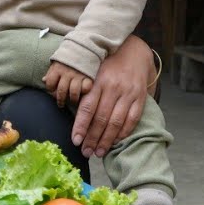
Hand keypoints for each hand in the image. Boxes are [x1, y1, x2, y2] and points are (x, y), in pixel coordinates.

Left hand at [42, 61, 90, 107]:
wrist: (85, 46)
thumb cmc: (68, 57)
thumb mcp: (57, 61)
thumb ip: (51, 72)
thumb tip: (43, 80)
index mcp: (57, 69)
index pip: (50, 83)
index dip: (50, 89)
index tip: (53, 91)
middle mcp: (67, 73)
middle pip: (61, 91)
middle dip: (60, 100)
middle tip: (61, 104)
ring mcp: (78, 76)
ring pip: (73, 92)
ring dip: (72, 99)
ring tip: (72, 101)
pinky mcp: (89, 77)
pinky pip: (87, 88)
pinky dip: (85, 92)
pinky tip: (83, 93)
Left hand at [70, 36, 155, 156]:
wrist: (133, 52)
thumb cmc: (107, 65)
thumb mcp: (92, 72)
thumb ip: (83, 90)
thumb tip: (62, 103)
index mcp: (98, 82)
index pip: (87, 108)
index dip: (81, 126)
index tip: (75, 141)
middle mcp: (114, 88)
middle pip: (101, 119)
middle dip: (92, 138)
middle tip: (86, 152)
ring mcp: (129, 93)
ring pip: (116, 122)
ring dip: (107, 140)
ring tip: (99, 152)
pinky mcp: (140, 98)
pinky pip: (132, 119)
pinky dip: (123, 133)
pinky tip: (115, 142)